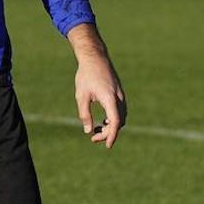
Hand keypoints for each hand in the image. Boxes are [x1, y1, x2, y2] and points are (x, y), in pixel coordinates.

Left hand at [68, 24, 126, 148]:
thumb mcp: (81, 96)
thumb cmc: (86, 75)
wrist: (95, 57)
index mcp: (109, 98)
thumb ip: (84, 114)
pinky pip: (120, 110)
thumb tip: (88, 131)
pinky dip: (114, 119)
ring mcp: (120, 95)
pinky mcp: (119, 93)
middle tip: (93, 138)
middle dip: (108, 133)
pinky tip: (103, 121)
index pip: (115, 122)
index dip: (112, 135)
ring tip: (97, 130)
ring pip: (121, 117)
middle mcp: (118, 97)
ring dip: (112, 126)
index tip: (107, 145)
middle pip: (119, 122)